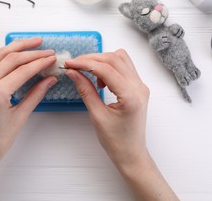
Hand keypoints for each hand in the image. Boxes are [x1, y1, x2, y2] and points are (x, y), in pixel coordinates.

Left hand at [0, 37, 57, 200]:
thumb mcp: (20, 118)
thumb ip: (35, 95)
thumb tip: (49, 80)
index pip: (22, 70)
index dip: (40, 62)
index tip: (51, 58)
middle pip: (11, 58)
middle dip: (31, 52)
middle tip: (46, 50)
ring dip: (16, 47)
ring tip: (31, 43)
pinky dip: (2, 55)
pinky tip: (13, 53)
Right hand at [65, 49, 177, 199]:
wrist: (131, 153)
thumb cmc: (116, 140)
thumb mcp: (97, 115)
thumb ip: (85, 90)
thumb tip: (73, 72)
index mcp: (130, 96)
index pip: (106, 69)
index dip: (85, 63)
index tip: (70, 64)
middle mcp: (139, 87)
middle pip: (114, 58)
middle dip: (91, 59)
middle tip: (74, 65)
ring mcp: (140, 86)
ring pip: (120, 59)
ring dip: (102, 60)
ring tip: (88, 73)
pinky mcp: (138, 87)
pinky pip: (124, 67)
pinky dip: (109, 67)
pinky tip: (100, 79)